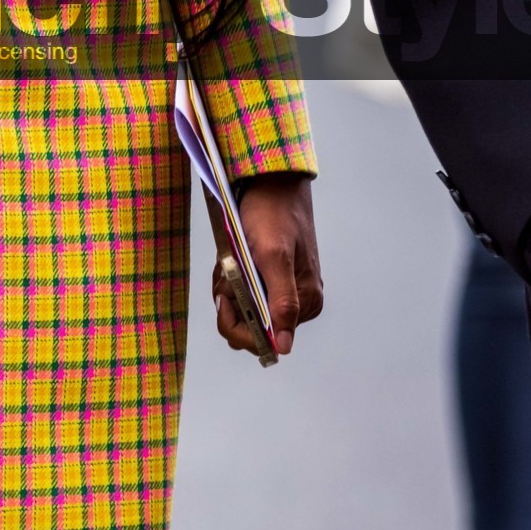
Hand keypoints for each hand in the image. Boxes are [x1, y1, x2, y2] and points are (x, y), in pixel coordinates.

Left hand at [213, 175, 322, 358]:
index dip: (237, 324)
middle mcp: (298, 302)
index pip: (264, 342)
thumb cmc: (272, 214)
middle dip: (231, 301)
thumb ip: (281, 304)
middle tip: (228, 270)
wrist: (271, 181)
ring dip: (228, 285)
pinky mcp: (269, 277)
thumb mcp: (273, 258)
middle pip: (249, 326)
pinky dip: (230, 276)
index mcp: (304, 303)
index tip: (226, 296)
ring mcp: (283, 290)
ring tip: (231, 257)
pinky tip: (231, 256)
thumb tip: (284, 348)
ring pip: (241, 308)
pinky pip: (242, 291)